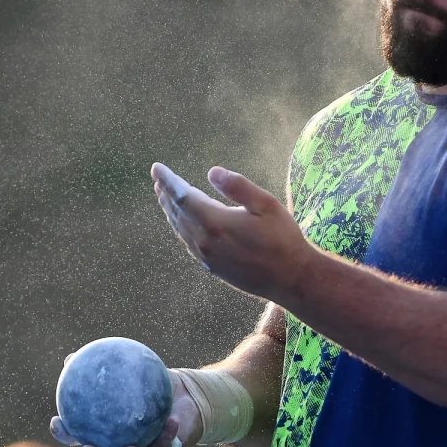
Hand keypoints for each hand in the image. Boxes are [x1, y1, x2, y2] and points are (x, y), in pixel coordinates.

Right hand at [49, 369, 203, 446]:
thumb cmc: (149, 383)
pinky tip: (171, 421)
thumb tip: (70, 358)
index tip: (57, 421)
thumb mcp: (129, 370)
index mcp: (105, 431)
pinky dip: (168, 434)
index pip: (78, 436)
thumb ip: (103, 366)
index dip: (64, 433)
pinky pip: (166, 446)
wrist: (183, 395)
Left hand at [151, 162, 312, 301]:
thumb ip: (238, 186)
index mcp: (216, 223)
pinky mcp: (212, 267)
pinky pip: (188, 242)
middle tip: (158, 178)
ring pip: (180, 228)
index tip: (157, 168)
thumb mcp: (266, 205)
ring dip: (170, 210)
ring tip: (164, 196)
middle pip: (177, 212)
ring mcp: (207, 257)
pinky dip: (179, 227)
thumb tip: (212, 171)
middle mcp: (205, 241)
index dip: (168, 181)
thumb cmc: (282, 239)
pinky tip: (182, 222)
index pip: (182, 196)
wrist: (289, 279)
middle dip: (166, 193)